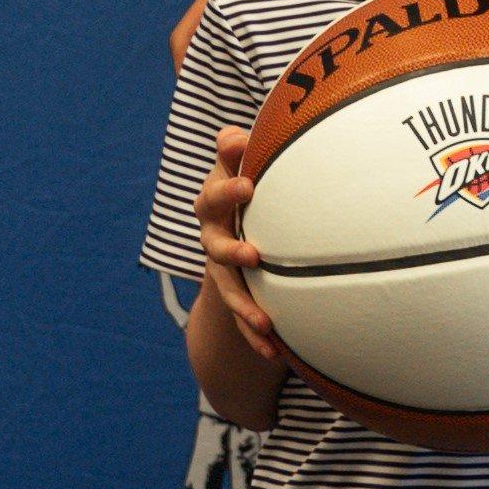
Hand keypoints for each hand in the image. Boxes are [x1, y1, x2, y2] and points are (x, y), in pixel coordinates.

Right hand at [197, 129, 281, 361]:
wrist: (233, 214)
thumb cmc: (247, 176)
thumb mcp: (241, 161)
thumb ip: (237, 149)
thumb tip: (233, 136)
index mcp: (214, 202)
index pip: (215, 195)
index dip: (228, 190)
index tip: (249, 185)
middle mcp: (213, 236)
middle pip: (215, 245)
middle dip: (232, 251)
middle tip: (254, 253)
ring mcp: (222, 267)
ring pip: (229, 289)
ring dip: (244, 306)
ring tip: (264, 321)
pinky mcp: (237, 290)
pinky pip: (244, 315)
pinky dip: (256, 334)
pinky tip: (275, 351)